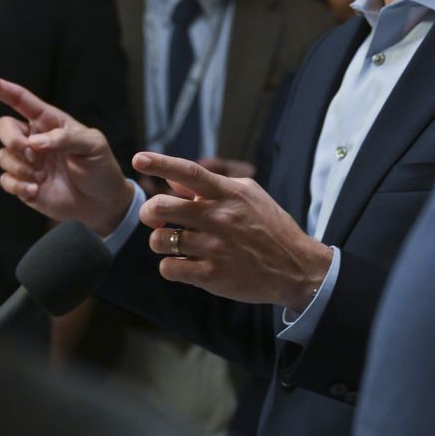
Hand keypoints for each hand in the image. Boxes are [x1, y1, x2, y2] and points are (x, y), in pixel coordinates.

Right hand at [0, 73, 132, 231]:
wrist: (102, 203)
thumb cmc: (100, 167)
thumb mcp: (93, 145)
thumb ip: (65, 138)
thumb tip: (35, 142)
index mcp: (49, 121)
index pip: (19, 99)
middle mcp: (34, 138)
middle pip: (3, 127)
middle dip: (12, 140)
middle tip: (33, 155)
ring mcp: (27, 161)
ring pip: (2, 155)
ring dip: (19, 167)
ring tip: (41, 177)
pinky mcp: (23, 184)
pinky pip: (5, 179)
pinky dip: (18, 186)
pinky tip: (36, 191)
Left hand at [133, 152, 331, 310]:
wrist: (295, 268)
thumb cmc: (270, 227)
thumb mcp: (249, 196)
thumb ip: (211, 187)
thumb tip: (174, 182)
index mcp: (227, 194)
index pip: (189, 172)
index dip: (160, 163)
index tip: (139, 159)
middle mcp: (218, 218)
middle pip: (162, 207)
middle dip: (149, 212)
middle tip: (156, 218)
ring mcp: (213, 248)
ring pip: (160, 240)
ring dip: (159, 241)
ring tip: (171, 243)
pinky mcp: (211, 276)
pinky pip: (169, 269)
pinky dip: (169, 267)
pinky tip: (181, 264)